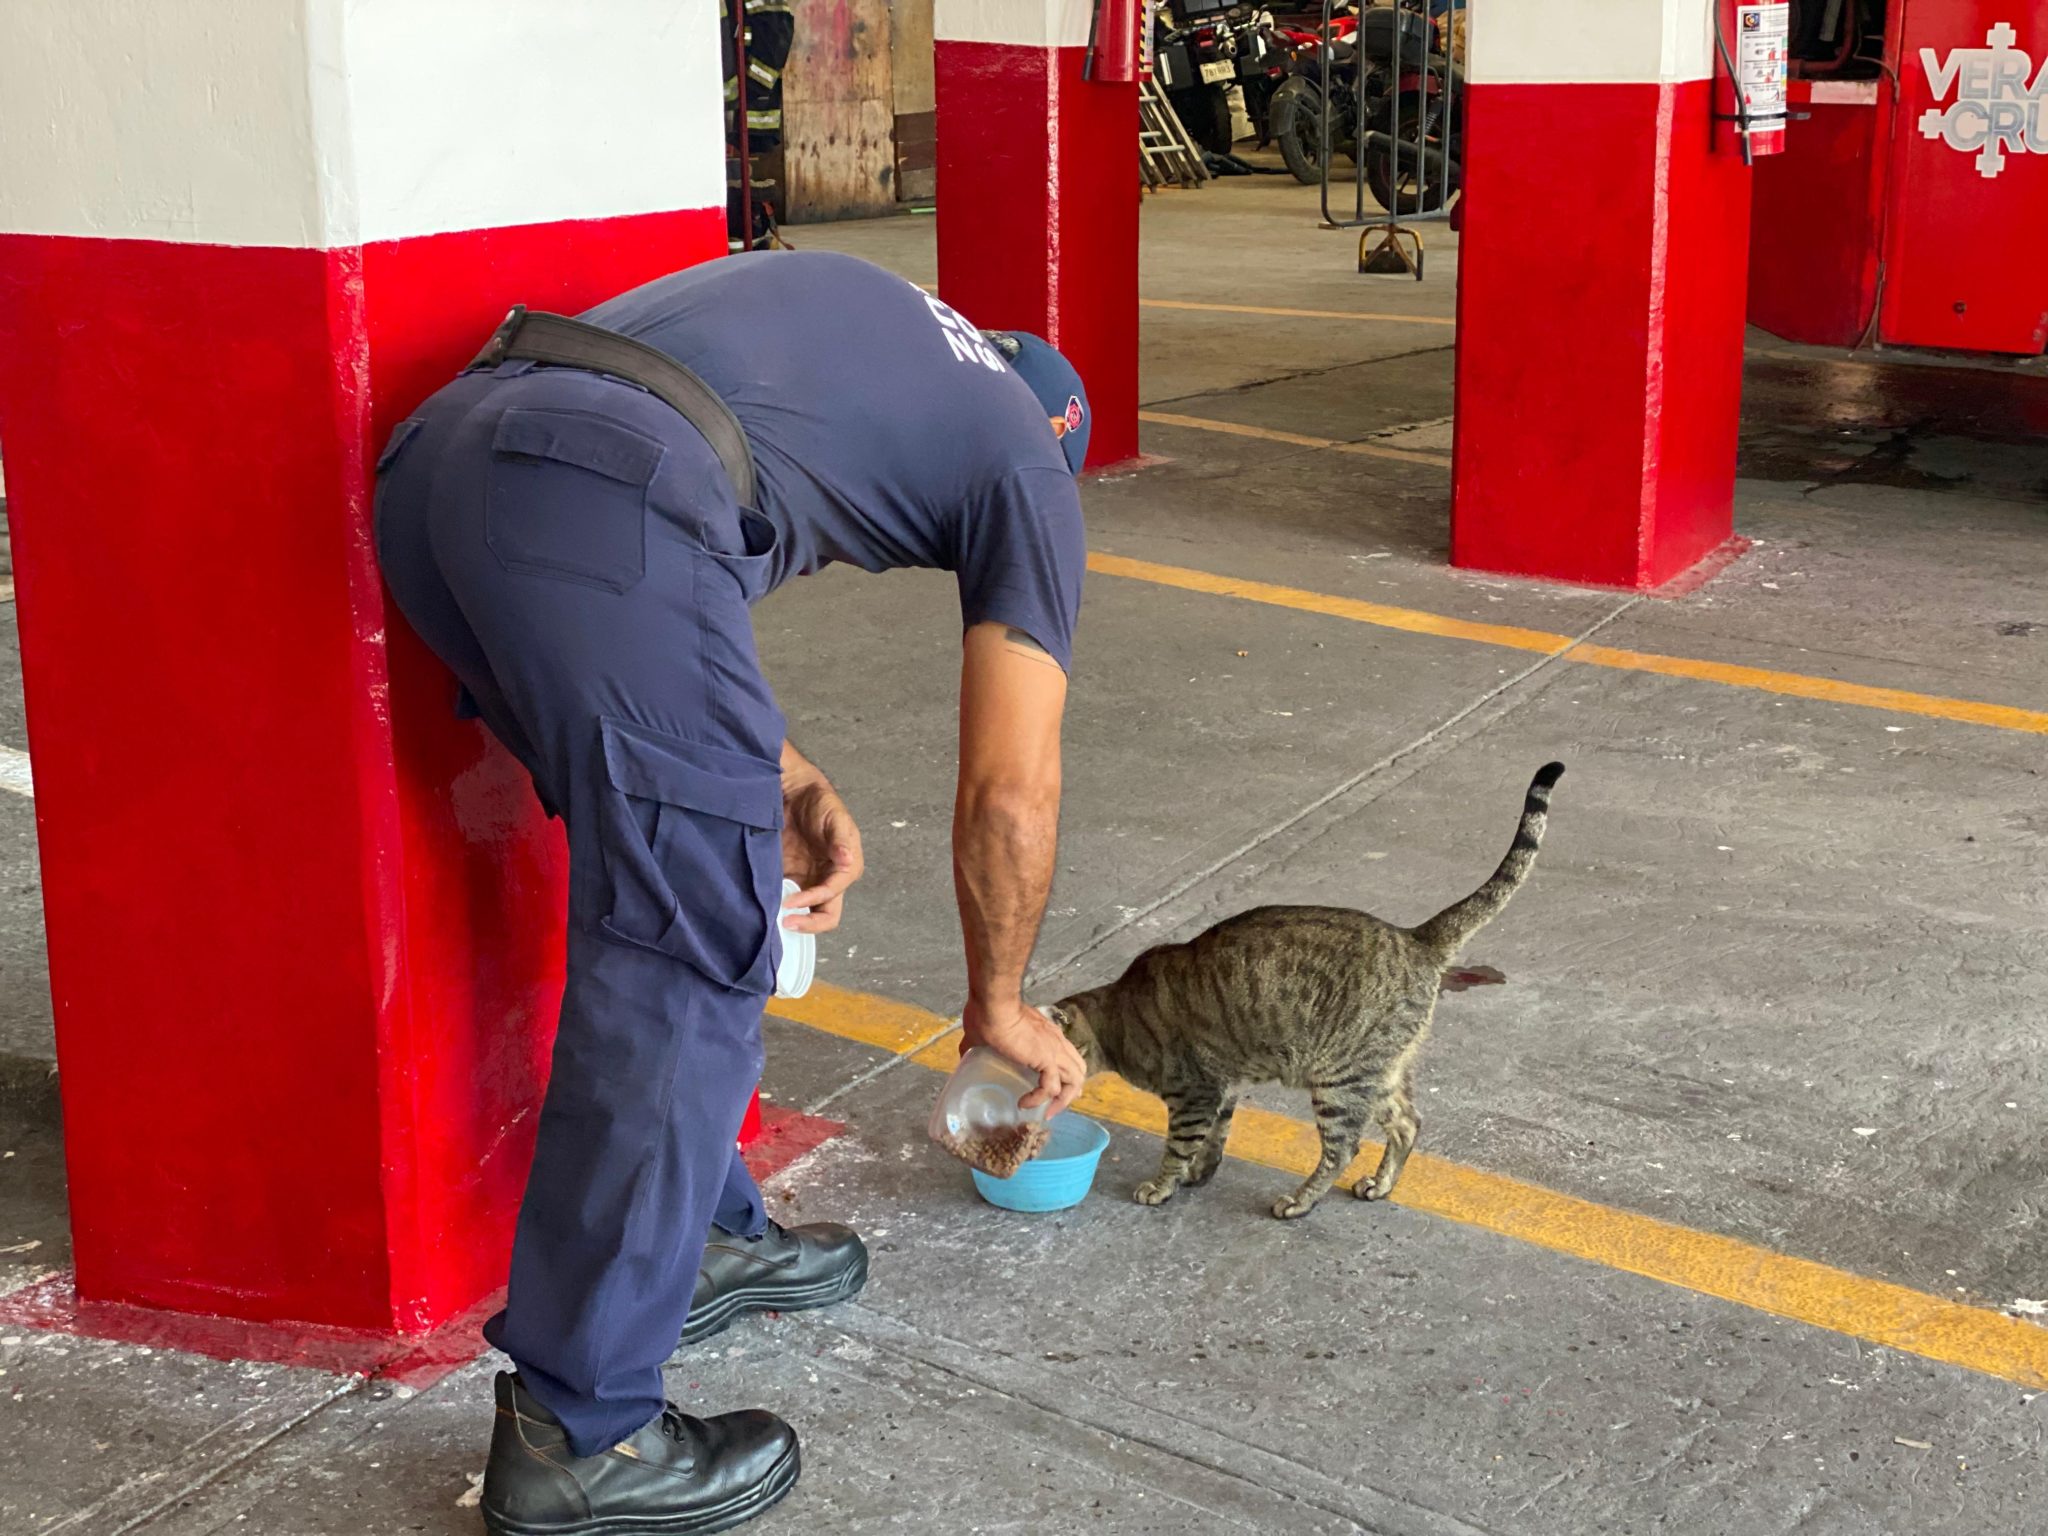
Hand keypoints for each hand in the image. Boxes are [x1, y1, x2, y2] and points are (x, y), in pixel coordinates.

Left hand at [782, 771, 862, 934]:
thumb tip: (847, 860)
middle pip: (825, 915)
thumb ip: (841, 839)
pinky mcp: (789, 877)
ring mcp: (808, 880)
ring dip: (793, 919)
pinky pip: (786, 899)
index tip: (791, 902)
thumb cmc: (820, 802)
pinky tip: (764, 910)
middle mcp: (828, 879)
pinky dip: (777, 908)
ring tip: (773, 921)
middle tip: (786, 924)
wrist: (794, 792)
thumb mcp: (835, 817)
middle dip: (808, 923)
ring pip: (806, 912)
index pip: (831, 894)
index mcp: (845, 868)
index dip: (812, 900)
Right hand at [961, 997, 1087, 1114]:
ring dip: (1061, 1100)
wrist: (992, 1006)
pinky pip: (1051, 1088)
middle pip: (1078, 1070)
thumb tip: (964, 1054)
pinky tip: (1024, 1103)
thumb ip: (977, 1044)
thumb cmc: (986, 1014)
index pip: (1067, 1057)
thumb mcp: (983, 1033)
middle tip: (1052, 1106)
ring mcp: (1054, 1049)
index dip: (1063, 1075)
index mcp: (1047, 1034)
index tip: (1048, 1090)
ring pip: (1074, 1081)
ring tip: (1045, 1111)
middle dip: (1070, 1091)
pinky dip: (1040, 1099)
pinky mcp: (1047, 1059)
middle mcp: (1056, 1041)